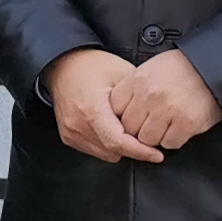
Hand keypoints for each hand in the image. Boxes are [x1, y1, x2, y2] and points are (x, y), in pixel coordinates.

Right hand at [45, 49, 161, 163]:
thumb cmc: (92, 66)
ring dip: (119, 148)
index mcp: (91, 109)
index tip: (156, 155)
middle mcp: (78, 124)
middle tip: (145, 137)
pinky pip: (94, 150)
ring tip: (126, 129)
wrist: (64, 65)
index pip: (118, 142)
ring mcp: (71, 132)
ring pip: (105, 154)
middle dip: (132, 148)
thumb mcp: (122, 74)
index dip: (140, 151)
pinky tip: (112, 129)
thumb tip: (156, 118)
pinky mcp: (68, 137)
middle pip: (113, 151)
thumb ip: (138, 99)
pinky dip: (107, 145)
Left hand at [111, 47, 221, 151]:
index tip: (131, 117)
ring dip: (155, 137)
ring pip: (147, 140)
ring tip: (165, 125)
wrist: (213, 67)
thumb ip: (131, 90)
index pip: (114, 110)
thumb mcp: (149, 70)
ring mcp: (168, 110)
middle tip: (150, 124)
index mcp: (137, 81)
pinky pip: (170, 143)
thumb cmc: (180, 69)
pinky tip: (179, 128)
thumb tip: (116, 114)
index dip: (121, 117)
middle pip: (129, 128)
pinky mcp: (187, 123)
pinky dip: (174, 139)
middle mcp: (150, 96)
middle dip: (137, 130)